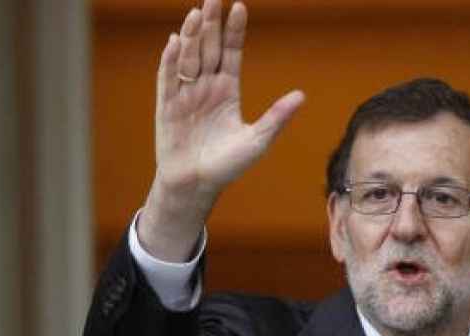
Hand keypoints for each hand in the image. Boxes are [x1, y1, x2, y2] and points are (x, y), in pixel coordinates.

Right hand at [138, 0, 303, 260]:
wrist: (197, 184)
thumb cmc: (228, 165)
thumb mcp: (258, 140)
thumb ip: (277, 116)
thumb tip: (301, 96)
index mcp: (227, 91)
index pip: (231, 53)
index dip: (234, 31)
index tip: (240, 6)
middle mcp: (206, 87)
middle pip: (208, 48)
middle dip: (210, 22)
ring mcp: (185, 94)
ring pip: (189, 58)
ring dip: (191, 35)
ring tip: (196, 12)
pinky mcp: (167, 106)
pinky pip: (168, 79)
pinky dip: (171, 61)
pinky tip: (175, 41)